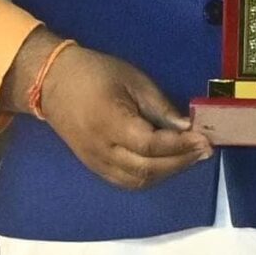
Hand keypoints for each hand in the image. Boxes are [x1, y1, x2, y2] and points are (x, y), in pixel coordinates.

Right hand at [1, 29, 213, 187]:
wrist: (51, 82)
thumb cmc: (94, 73)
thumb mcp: (131, 79)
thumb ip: (159, 106)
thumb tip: (186, 126)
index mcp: (110, 123)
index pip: (151, 145)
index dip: (180, 146)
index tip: (204, 139)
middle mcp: (102, 150)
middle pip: (147, 169)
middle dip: (180, 162)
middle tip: (204, 150)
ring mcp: (96, 162)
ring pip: (138, 181)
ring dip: (168, 173)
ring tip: (190, 158)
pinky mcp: (94, 166)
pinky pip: (126, 181)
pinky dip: (150, 177)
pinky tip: (167, 165)